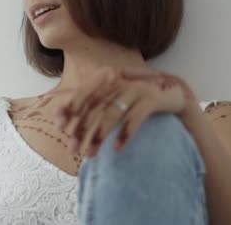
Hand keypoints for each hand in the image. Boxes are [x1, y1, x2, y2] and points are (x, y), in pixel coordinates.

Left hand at [47, 66, 194, 156]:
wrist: (173, 92)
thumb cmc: (134, 98)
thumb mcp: (110, 98)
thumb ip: (87, 106)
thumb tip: (56, 119)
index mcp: (106, 75)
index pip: (83, 93)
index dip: (70, 110)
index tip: (60, 128)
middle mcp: (119, 78)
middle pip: (94, 106)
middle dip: (82, 129)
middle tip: (73, 149)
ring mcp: (136, 86)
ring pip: (112, 113)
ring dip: (99, 136)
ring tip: (91, 154)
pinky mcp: (152, 97)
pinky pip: (135, 118)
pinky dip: (125, 134)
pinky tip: (117, 149)